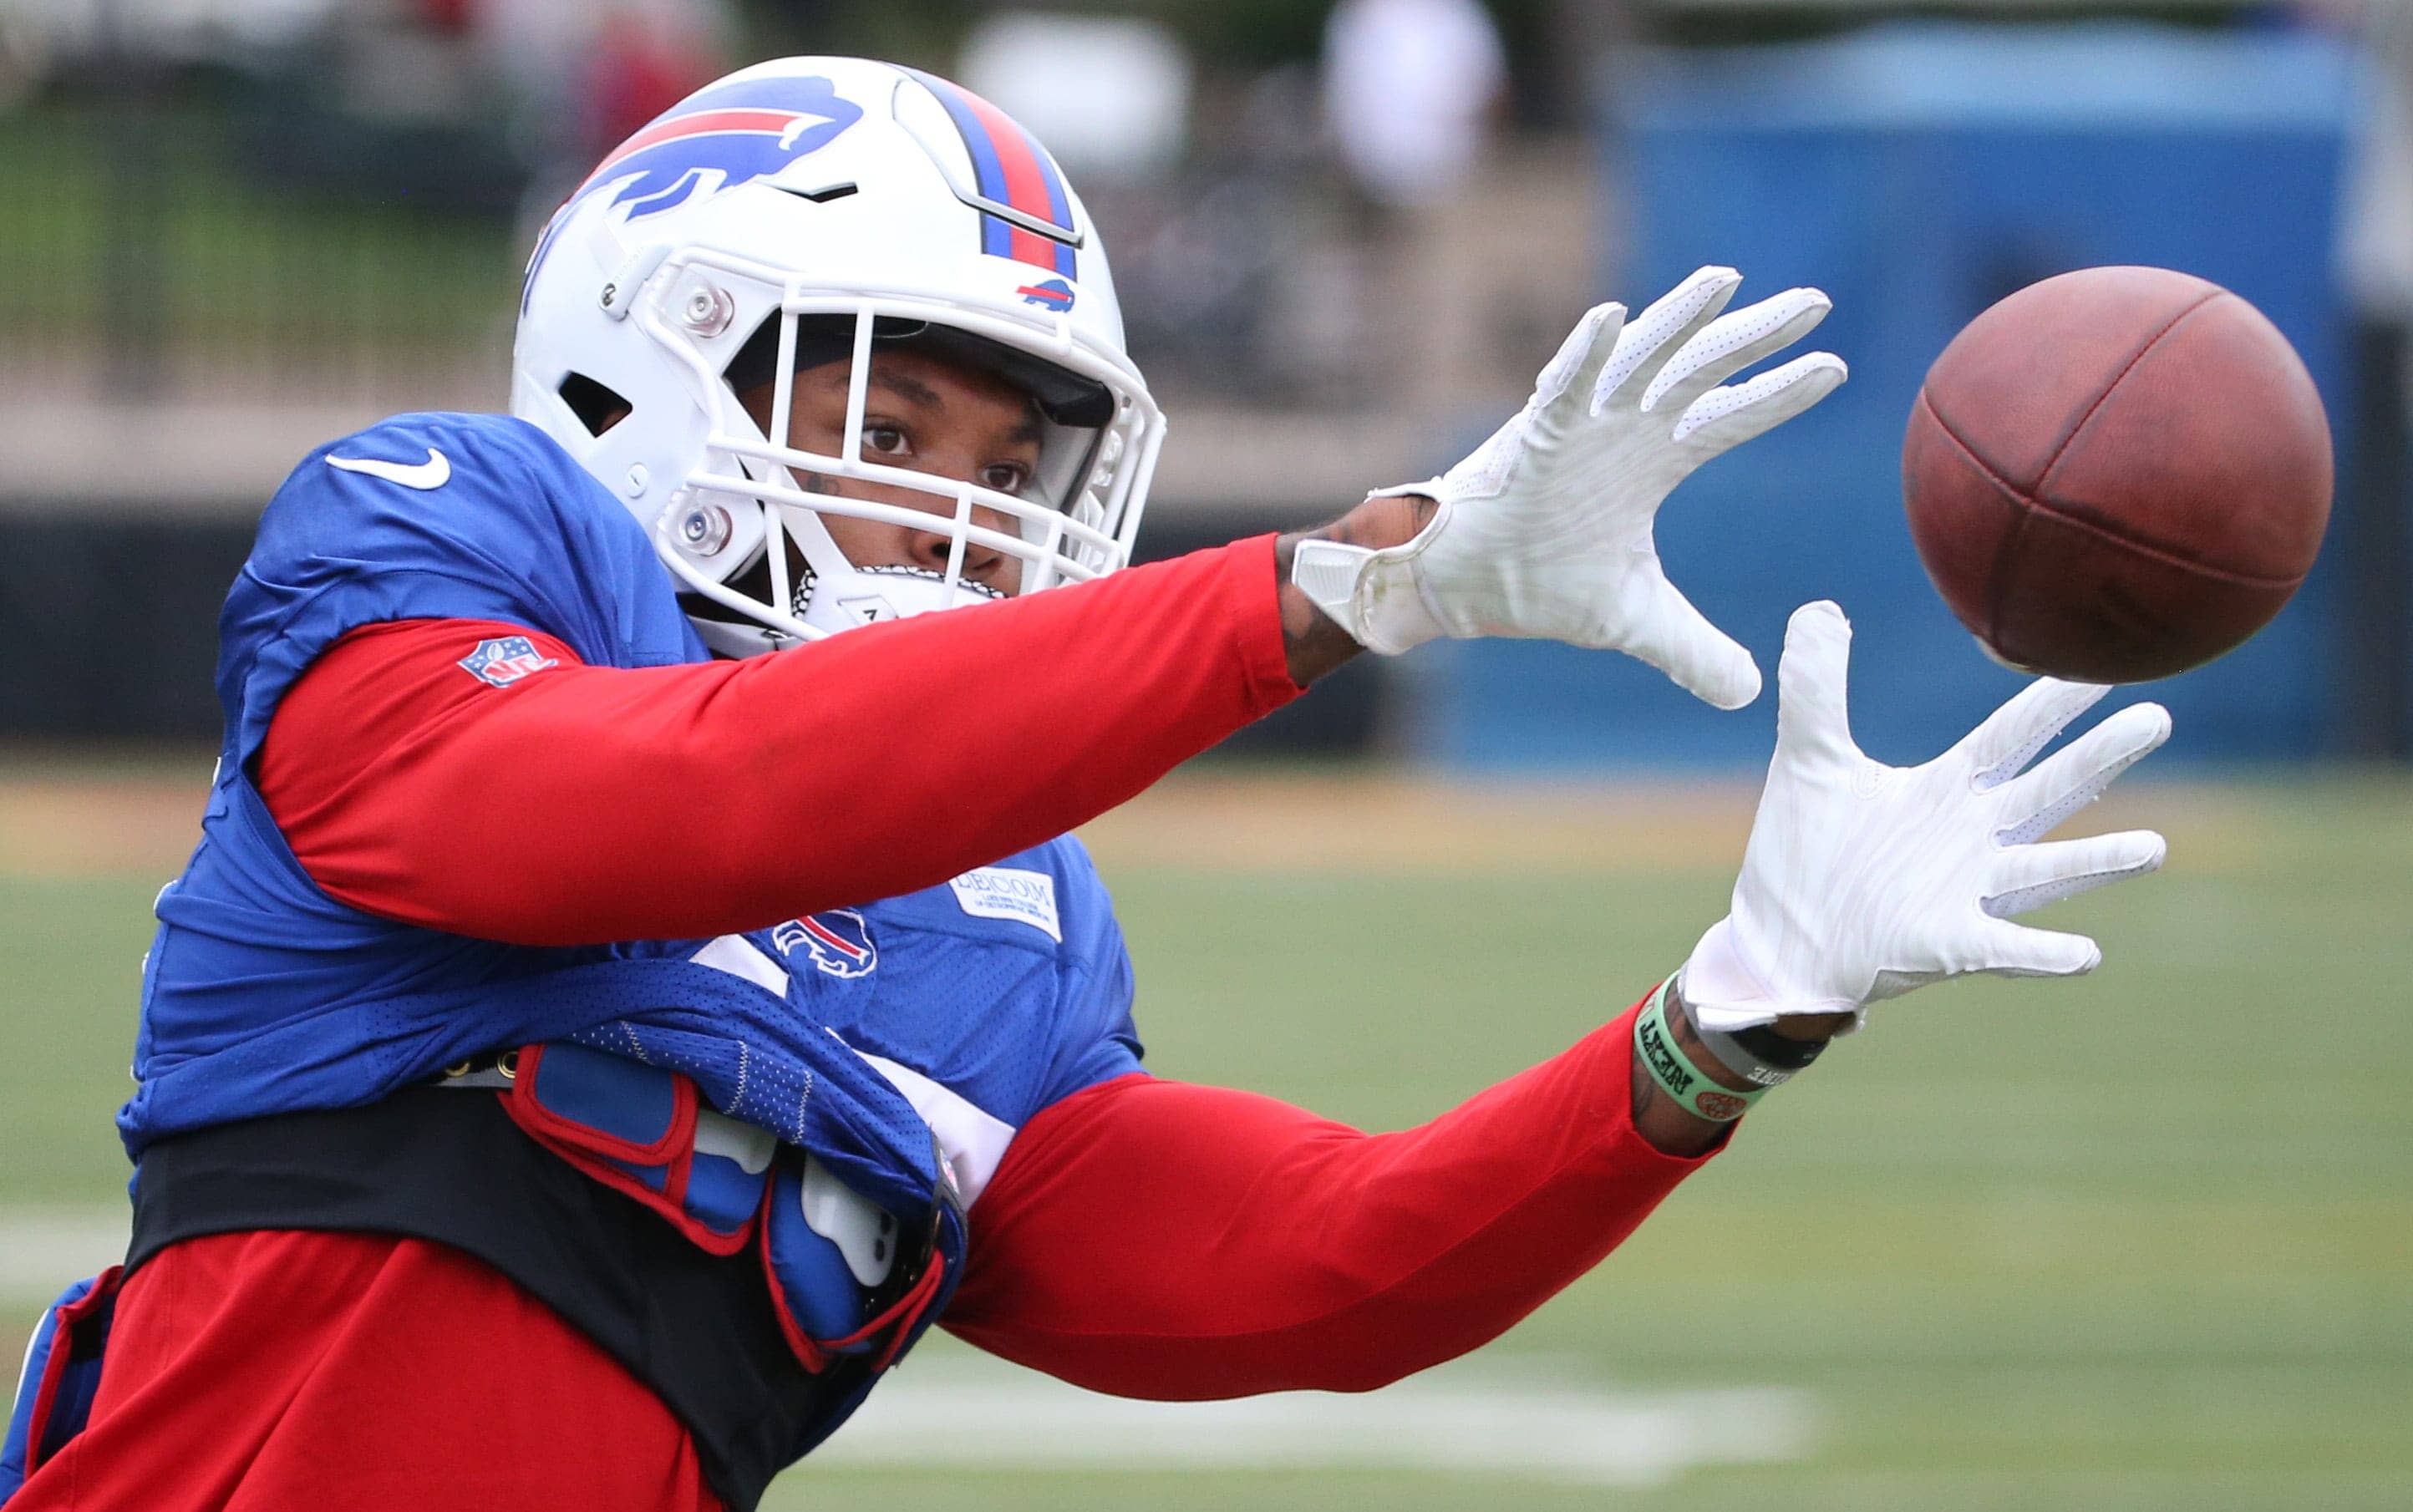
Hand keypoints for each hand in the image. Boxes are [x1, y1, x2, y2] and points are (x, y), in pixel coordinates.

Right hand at [1290, 266, 1845, 708]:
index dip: (1779, 396)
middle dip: (1756, 335)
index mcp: (1652, 462)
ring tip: (1727, 279)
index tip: (1836, 368)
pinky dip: (1586, 353)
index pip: (1728, 419)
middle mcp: (1623, 430)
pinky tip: (1612, 316)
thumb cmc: (1538, 586)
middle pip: (1701, 369)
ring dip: (1681, 317)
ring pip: (1639, 359)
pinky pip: (1562, 385)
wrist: (1461, 588)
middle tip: (1816, 301)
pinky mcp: (1532, 434)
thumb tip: (1748, 694)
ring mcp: (1580, 424)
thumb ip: (1693, 650)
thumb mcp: (1633, 622)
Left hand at [1681, 601, 2170, 1028]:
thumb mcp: (1809, 759)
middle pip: (2046, 790)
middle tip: (2158, 718)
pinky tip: (2087, 954)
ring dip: (2099, 862)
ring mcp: (1968, 894)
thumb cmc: (1807, 851)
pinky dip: (2044, 953)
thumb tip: (1817, 607)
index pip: (2009, 737)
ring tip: (2155, 847)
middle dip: (2099, 758)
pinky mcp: (1950, 946)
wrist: (1779, 939)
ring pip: (2046, 871)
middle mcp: (1972, 838)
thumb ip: (1817, 688)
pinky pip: (2007, 949)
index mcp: (1946, 790)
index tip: (2103, 665)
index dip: (2050, 702)